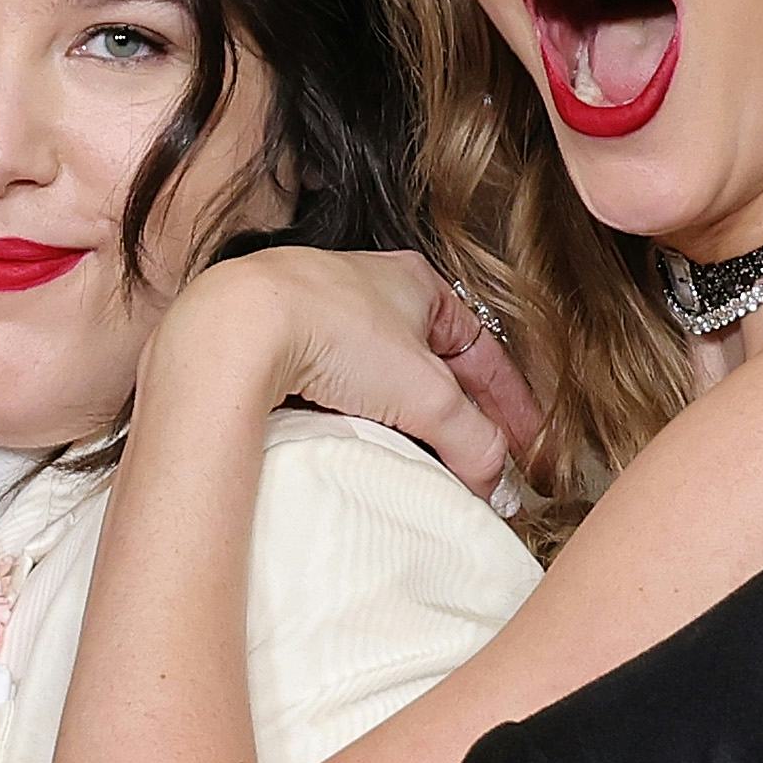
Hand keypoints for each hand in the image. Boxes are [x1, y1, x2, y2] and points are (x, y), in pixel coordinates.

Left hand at [149, 249, 545, 499]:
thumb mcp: (427, 395)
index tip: (526, 447)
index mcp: (416, 283)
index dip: (511, 403)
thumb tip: (493, 479)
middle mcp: (367, 290)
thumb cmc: (333, 331)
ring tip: (417, 463)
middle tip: (476, 464)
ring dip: (401, 421)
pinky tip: (353, 447)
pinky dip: (349, 420)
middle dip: (458, 417)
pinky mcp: (276, 344)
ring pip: (377, 379)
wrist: (236, 329)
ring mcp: (318, 314)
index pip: (483, 351)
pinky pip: (329, 390)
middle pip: (432, 367)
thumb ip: (474, 439)